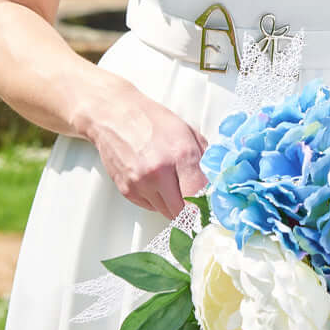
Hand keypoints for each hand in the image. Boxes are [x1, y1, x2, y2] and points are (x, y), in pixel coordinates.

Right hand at [74, 76, 208, 220]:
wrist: (114, 115)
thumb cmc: (151, 120)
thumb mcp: (187, 131)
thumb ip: (204, 158)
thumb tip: (216, 182)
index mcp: (181, 154)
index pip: (200, 197)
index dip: (207, 205)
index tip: (210, 206)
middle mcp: (160, 172)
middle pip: (184, 212)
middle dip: (192, 209)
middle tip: (194, 198)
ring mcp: (141, 184)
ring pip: (167, 213)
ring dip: (174, 205)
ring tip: (172, 183)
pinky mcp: (127, 191)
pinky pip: (151, 208)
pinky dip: (157, 201)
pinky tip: (155, 182)